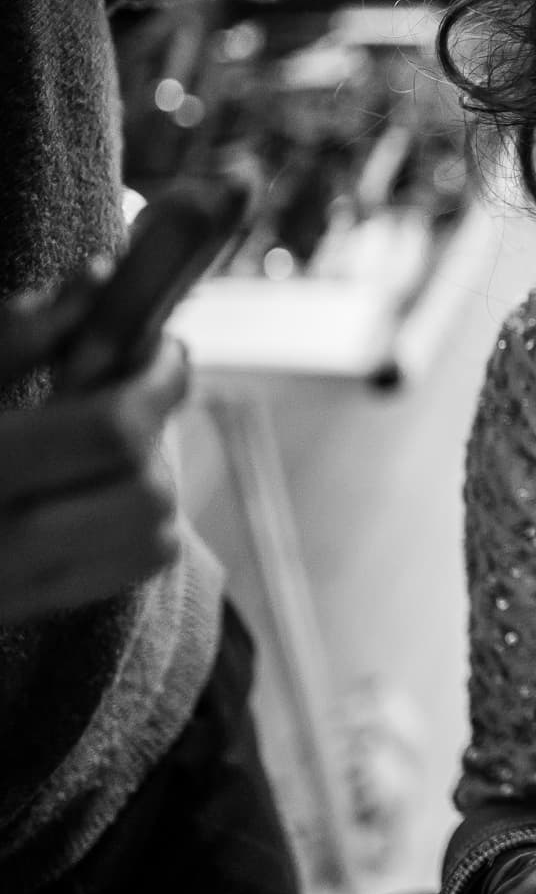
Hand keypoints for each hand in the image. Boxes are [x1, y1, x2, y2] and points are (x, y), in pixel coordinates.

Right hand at [0, 283, 189, 622]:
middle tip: (139, 386)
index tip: (162, 344)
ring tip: (109, 441)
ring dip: (152, 477)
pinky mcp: (17, 612)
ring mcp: (5, 591)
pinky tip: (98, 487)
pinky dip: (139, 523)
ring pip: (152, 537)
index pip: (110, 431)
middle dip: (158, 432)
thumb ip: (7, 338)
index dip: (156, 380)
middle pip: (146, 492)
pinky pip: (127, 570)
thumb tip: (96, 281)